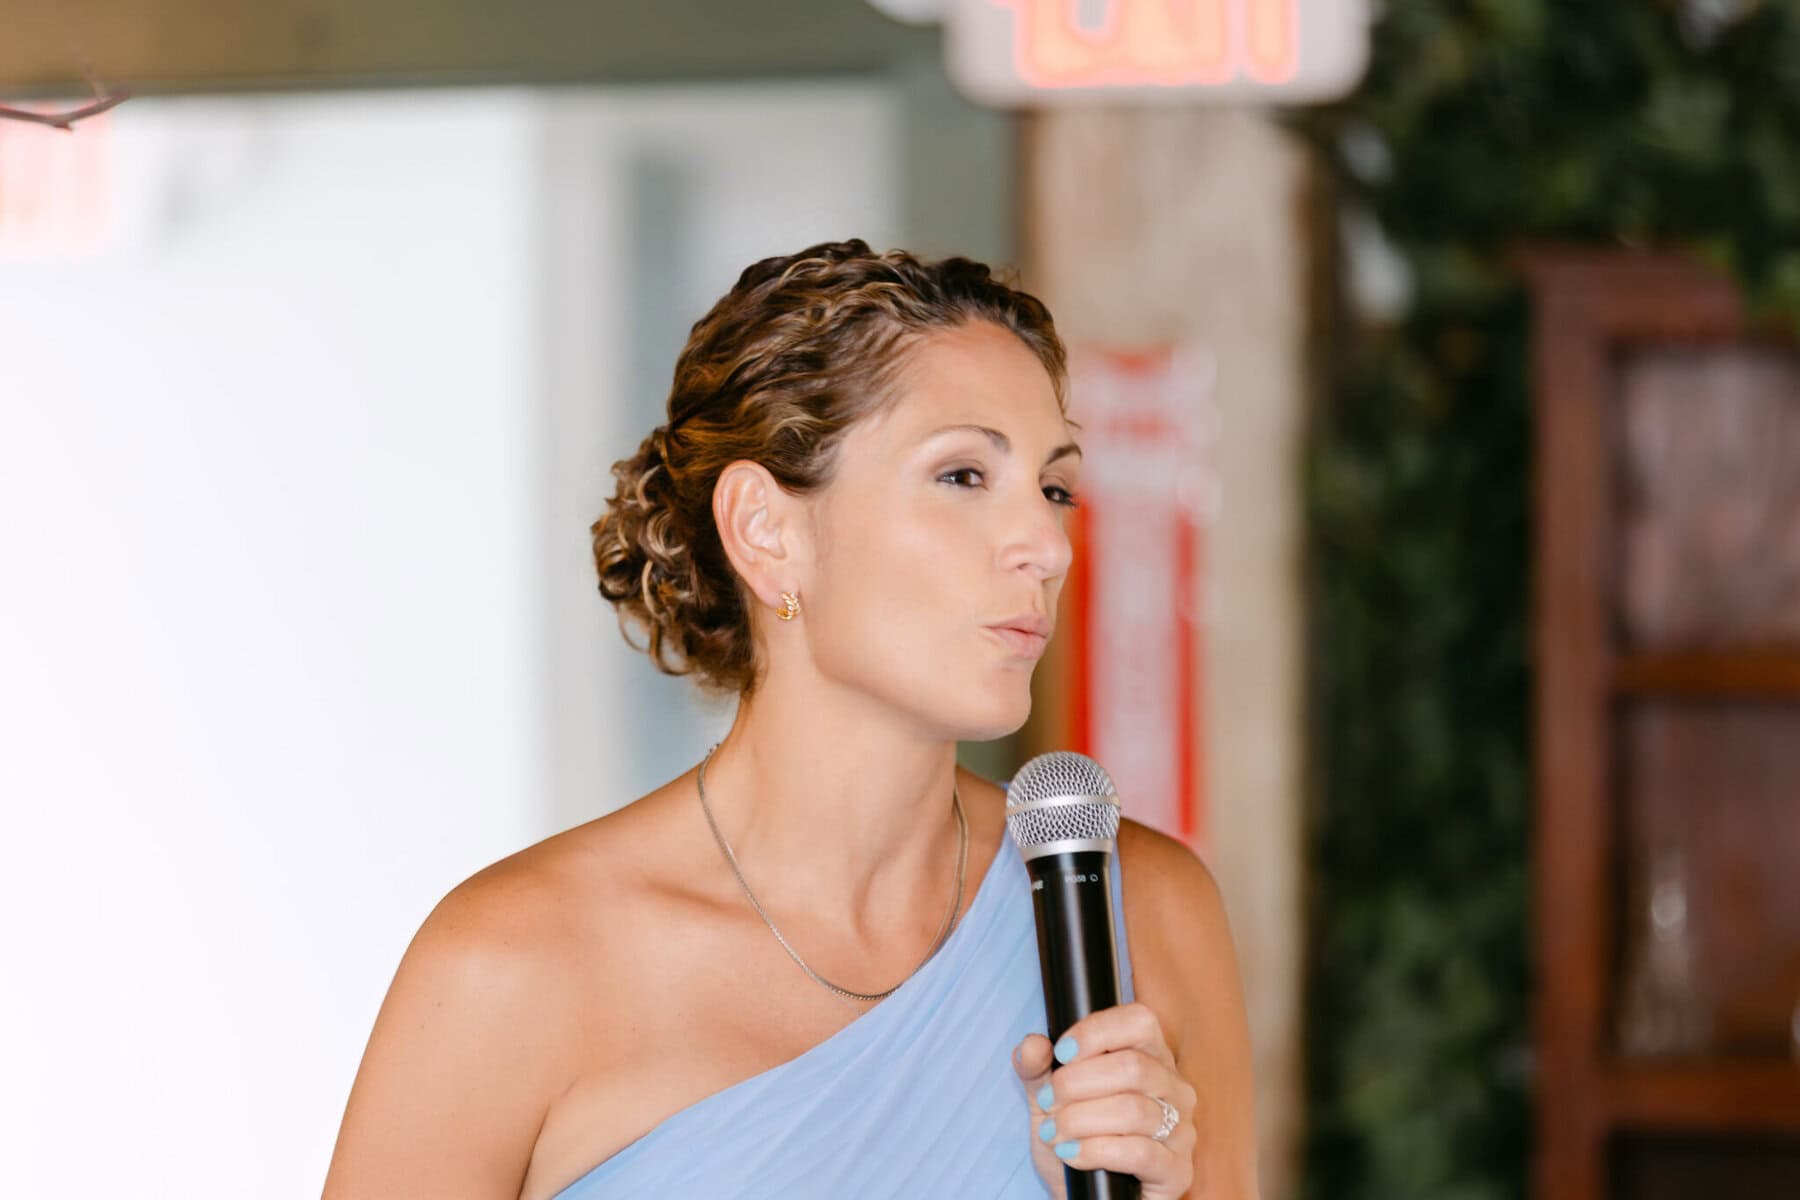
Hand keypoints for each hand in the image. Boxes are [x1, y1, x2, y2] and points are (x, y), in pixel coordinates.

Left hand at [1012, 1002, 1197, 1199]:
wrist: (1081, 1196)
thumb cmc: (1074, 1140)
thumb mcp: (1047, 1100)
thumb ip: (1036, 1069)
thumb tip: (1033, 1045)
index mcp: (1150, 1057)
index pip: (1140, 1021)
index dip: (1097, 1031)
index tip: (1061, 1053)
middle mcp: (1173, 1089)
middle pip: (1133, 1066)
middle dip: (1077, 1083)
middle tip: (1049, 1101)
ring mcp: (1181, 1131)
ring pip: (1134, 1110)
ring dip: (1081, 1119)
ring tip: (1055, 1132)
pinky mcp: (1177, 1172)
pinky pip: (1140, 1152)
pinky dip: (1096, 1150)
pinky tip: (1072, 1154)